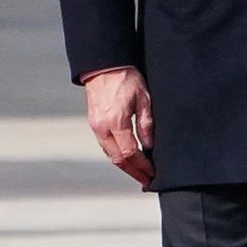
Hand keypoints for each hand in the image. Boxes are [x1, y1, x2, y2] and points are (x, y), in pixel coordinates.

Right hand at [82, 65, 154, 184]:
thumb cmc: (126, 78)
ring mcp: (95, 126)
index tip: (152, 173)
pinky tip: (126, 157)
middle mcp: (102, 127)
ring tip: (138, 172)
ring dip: (124, 165)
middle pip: (117, 158)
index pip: (130, 152)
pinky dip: (116, 154)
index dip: (142, 166)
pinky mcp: (93, 123)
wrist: (104, 66)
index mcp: (116, 122)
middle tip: (146, 180)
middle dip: (133, 171)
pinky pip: (104, 144)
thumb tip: (149, 146)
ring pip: (109, 153)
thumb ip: (146, 123)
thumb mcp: (144, 98)